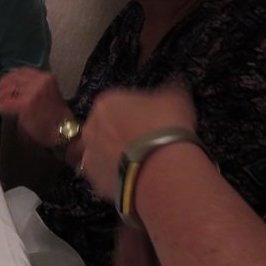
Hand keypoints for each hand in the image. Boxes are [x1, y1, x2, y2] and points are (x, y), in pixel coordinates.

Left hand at [0, 67, 71, 148]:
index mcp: (46, 77)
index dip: (9, 77)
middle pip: (13, 78)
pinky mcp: (26, 104)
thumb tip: (14, 89)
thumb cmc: (56, 116)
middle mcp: (40, 81)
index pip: (22, 71)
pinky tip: (1, 111)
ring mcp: (33, 92)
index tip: (3, 84)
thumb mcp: (48, 94)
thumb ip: (34, 88)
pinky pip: (6, 103)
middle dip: (1, 86)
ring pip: (7, 90)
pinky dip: (1, 107)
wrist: (64, 130)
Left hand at [81, 84, 196, 198]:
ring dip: (112, 155)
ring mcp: (90, 155)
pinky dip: (114, 176)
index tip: (144, 120)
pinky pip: (103, 175)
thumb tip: (174, 85)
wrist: (160, 168)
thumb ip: (168, 91)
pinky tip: (131, 178)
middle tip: (140, 141)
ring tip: (136, 162)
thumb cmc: (165, 128)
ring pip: (99, 152)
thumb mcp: (175, 99)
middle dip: (118, 133)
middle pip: (102, 127)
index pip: (115, 103)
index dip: (131, 112)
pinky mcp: (94, 180)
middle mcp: (91, 127)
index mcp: (106, 102)